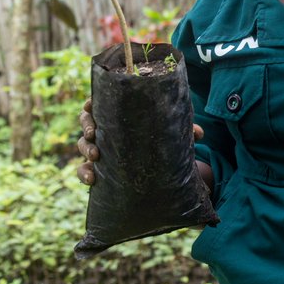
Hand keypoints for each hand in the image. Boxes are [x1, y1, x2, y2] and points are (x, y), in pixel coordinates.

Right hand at [76, 98, 203, 185]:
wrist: (155, 164)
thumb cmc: (159, 137)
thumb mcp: (169, 132)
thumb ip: (183, 130)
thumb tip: (199, 134)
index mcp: (117, 114)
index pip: (97, 103)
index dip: (91, 103)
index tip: (91, 104)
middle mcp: (105, 129)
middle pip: (86, 121)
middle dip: (87, 126)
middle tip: (94, 132)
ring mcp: (98, 149)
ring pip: (83, 144)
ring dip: (86, 149)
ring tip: (95, 156)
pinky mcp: (98, 168)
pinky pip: (84, 171)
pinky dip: (84, 174)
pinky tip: (92, 180)